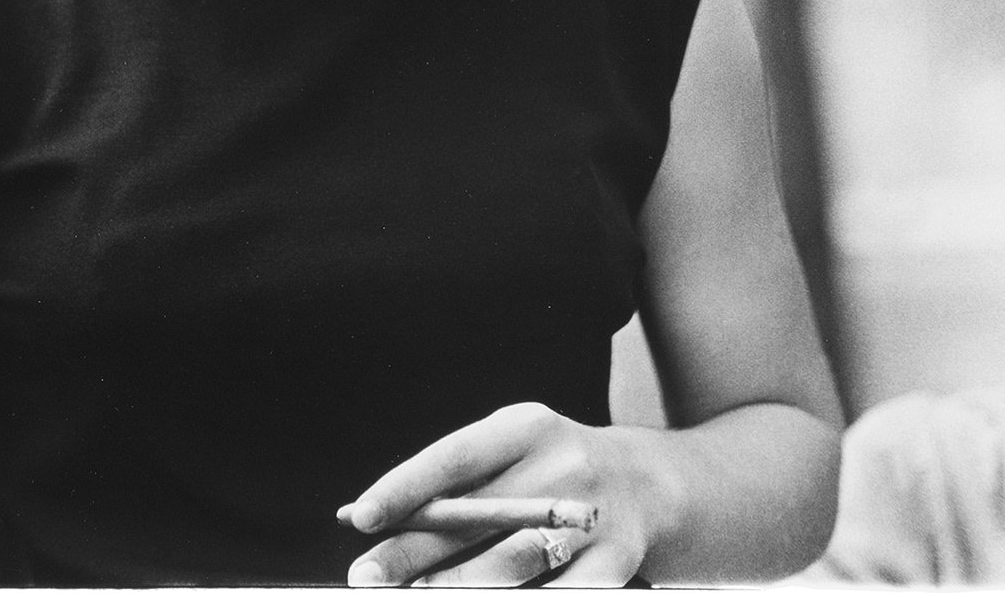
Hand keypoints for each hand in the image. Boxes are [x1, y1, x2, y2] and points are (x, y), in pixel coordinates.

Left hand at [338, 403, 651, 586]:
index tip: (360, 517)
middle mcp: (562, 464)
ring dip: (458, 588)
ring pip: (514, 562)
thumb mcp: (506, 455)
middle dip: (414, 554)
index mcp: (526, 427)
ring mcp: (592, 516)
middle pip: (476, 517)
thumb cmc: (549, 469)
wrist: (644, 484)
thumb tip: (359, 516)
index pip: (455, 456)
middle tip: (366, 578)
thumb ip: (444, 484)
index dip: (406, 486)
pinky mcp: (617, 562)